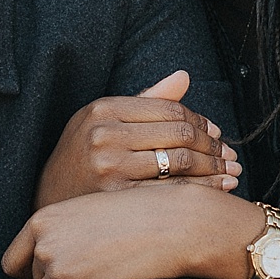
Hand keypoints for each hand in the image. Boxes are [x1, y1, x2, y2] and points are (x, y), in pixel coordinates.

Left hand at [2, 184, 266, 278]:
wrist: (177, 224)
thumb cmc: (141, 215)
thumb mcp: (91, 212)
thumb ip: (62, 235)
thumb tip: (46, 269)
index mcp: (43, 221)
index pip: (12, 263)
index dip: (31, 273)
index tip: (52, 277)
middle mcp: (45, 247)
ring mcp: (61, 273)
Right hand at [34, 70, 241, 208]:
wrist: (48, 202)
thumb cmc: (81, 157)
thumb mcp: (102, 121)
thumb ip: (145, 100)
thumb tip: (184, 76)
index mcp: (103, 110)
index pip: (170, 109)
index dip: (201, 120)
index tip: (216, 132)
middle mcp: (105, 135)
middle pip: (179, 133)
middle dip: (213, 144)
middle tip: (229, 154)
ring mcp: (110, 167)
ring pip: (180, 161)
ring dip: (215, 167)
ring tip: (231, 171)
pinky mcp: (117, 199)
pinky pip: (173, 191)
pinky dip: (204, 189)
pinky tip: (220, 190)